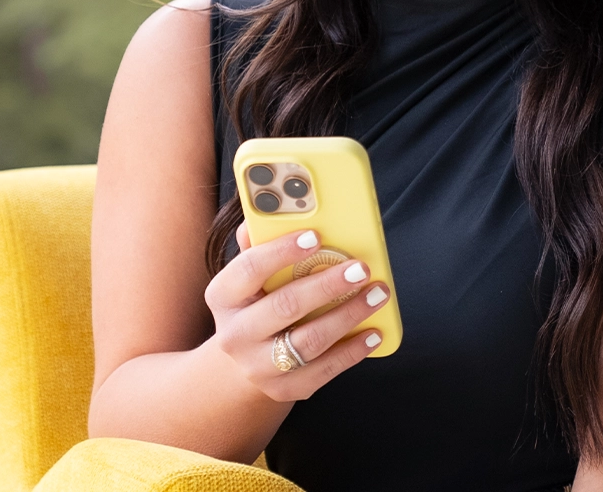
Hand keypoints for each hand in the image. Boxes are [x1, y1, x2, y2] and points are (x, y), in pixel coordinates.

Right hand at [204, 224, 389, 401]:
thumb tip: (266, 213)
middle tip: (361, 268)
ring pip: (309, 341)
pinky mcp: (285, 389)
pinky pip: (325, 370)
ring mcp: (259, 366)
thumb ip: (259, 245)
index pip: (249, 269)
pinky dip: (353, 350)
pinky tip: (375, 332)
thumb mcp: (248, 278)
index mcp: (223, 297)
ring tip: (378, 293)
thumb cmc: (256, 305)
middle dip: (327, 285)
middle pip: (285, 306)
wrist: (243, 364)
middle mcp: (235, 335)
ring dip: (349, 315)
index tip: (316, 237)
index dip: (282, 251)